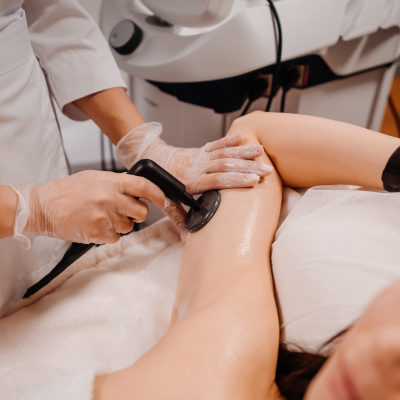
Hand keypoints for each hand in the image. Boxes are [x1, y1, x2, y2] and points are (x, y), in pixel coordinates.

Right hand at [11, 171, 168, 247]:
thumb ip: (117, 183)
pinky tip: (96, 225)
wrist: (44, 207)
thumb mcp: (94, 178)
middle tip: (125, 211)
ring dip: (120, 224)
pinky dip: (109, 234)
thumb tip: (139, 190)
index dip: (158, 194)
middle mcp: (110, 198)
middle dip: (137, 213)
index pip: (143, 186)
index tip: (164, 199)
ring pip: (129, 227)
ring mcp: (104, 217)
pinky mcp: (97, 233)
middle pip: (142, 212)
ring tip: (102, 216)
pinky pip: (116, 238)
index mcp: (110, 182)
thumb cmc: (68, 191)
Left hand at [115, 123, 272, 240]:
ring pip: (224, 153)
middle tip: (266, 172)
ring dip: (244, 153)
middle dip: (247, 168)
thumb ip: (179, 219)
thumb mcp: (167, 202)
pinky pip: (217, 143)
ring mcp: (200, 156)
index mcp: (191, 181)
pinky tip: (243, 138)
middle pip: (225, 166)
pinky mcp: (201, 149)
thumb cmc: (160, 182)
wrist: (152, 159)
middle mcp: (197, 166)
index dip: (235, 180)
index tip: (253, 182)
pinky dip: (230, 140)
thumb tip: (187, 238)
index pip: (217, 180)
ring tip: (261, 153)